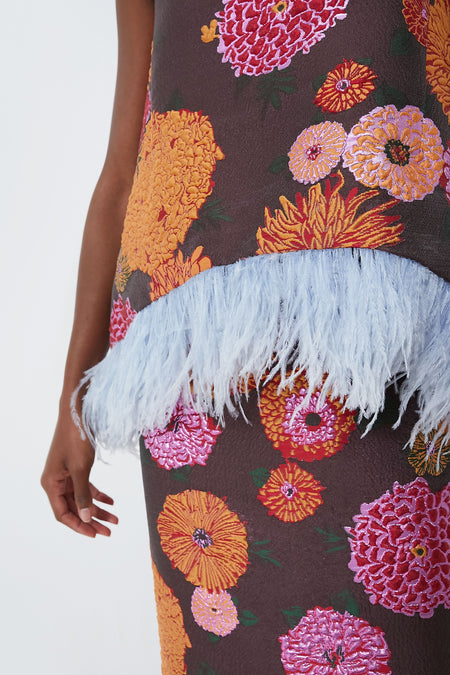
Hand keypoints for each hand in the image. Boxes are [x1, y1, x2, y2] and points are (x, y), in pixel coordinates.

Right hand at [41, 415, 118, 537]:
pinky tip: (111, 501)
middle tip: (109, 531)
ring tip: (115, 519)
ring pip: (81, 498)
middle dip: (92, 520)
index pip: (63, 514)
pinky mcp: (75, 467)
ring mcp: (65, 474)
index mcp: (50, 484)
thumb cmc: (75, 438)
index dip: (79, 526)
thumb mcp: (80, 469)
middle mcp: (56, 481)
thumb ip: (82, 495)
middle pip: (73, 508)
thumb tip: (86, 518)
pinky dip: (98, 494)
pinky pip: (86, 486)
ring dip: (97, 509)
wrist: (77, 412)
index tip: (95, 534)